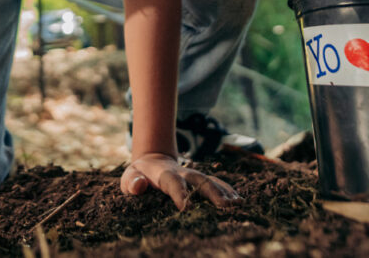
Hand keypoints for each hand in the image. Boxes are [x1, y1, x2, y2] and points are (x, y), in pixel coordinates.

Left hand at [120, 152, 239, 209]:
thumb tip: (139, 186)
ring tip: (238, 204)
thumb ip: (132, 182)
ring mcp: (194, 175)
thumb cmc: (138, 175)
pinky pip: (217, 183)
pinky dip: (228, 191)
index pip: (173, 183)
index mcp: (164, 174)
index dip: (180, 194)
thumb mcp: (129, 177)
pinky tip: (239, 201)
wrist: (153, 161)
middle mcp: (183, 173)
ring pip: (212, 181)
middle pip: (200, 180)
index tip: (187, 208)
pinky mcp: (201, 179)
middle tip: (225, 206)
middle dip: (212, 192)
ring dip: (225, 192)